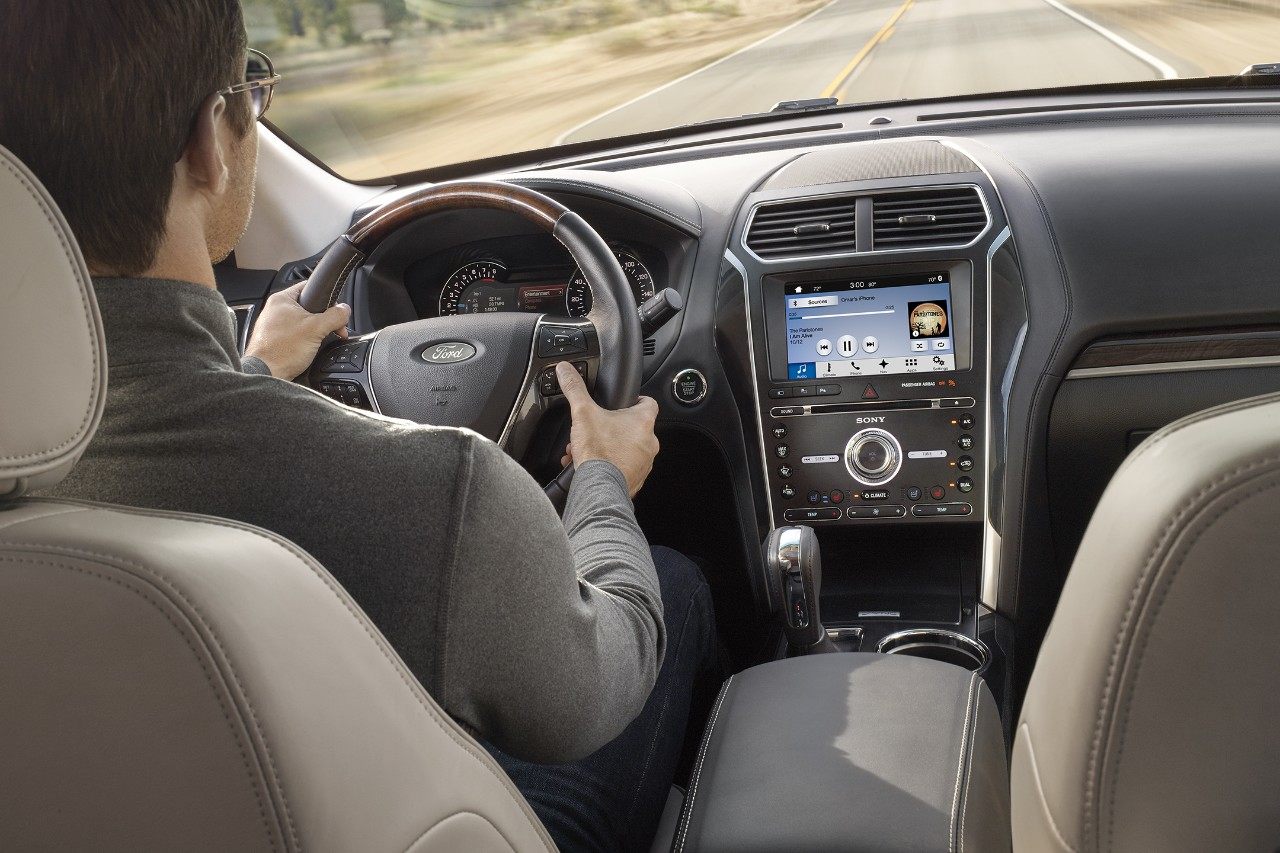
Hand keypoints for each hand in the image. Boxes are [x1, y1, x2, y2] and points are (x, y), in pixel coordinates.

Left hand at [244, 282, 350, 379]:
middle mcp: (274, 310)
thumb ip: (334, 316)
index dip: (327, 297)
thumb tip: (345, 310)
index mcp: (281, 299)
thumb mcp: (316, 329)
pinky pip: (296, 335)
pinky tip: (310, 349)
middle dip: (325, 319)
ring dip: (316, 331)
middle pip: (309, 307)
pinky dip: (305, 340)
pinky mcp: (274, 340)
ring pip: (303, 322)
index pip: (309, 287)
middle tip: (334, 329)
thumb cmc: (281, 350)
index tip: (336, 309)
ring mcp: (273, 325)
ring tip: (321, 341)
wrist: (266, 374)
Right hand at [557, 361, 658, 497]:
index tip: (625, 402)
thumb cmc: (598, 452)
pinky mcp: (635, 480)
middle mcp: (649, 442)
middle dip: (612, 428)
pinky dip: (610, 466)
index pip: (648, 402)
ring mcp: (644, 463)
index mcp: (642, 421)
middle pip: (633, 428)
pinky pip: (624, 469)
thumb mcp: (582, 413)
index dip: (636, 400)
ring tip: (588, 449)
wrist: (599, 488)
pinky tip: (592, 465)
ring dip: (609, 448)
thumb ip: (575, 389)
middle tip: (595, 430)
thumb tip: (565, 369)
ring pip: (627, 450)